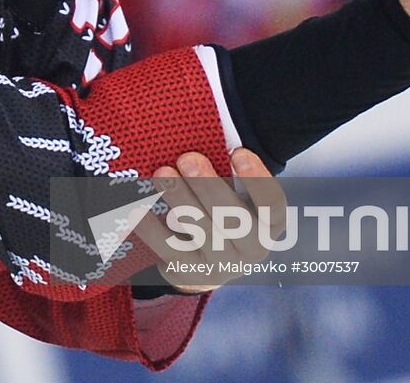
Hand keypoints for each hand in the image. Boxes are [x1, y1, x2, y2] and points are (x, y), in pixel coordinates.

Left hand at [141, 147, 283, 293]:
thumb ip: (228, 172)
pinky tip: (137, 209)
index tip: (237, 152)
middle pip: (233, 218)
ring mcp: (223, 265)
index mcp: (270, 225)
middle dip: (208, 185)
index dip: (256, 178)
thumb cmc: (224, 212)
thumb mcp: (236, 194)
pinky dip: (151, 229)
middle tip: (187, 158)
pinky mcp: (192, 274)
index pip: (271, 204)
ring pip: (202, 231)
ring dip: (180, 199)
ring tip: (162, 173)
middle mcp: (252, 249)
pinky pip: (170, 249)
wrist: (210, 262)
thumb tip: (203, 136)